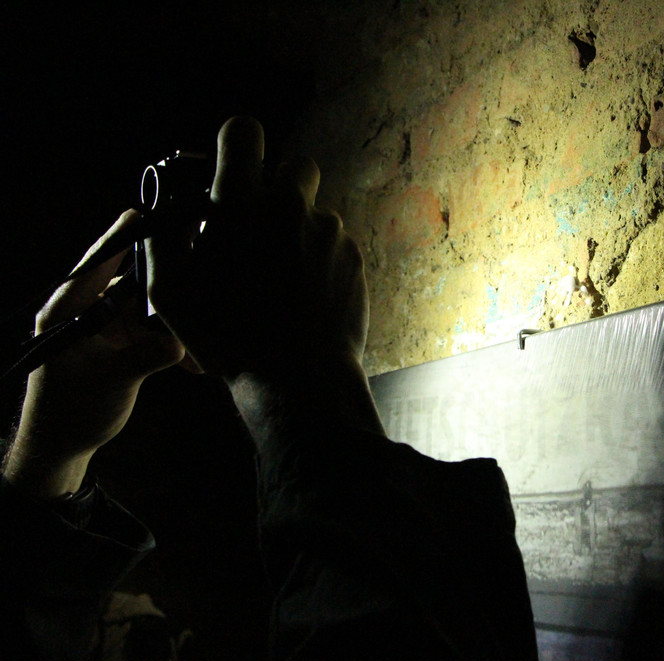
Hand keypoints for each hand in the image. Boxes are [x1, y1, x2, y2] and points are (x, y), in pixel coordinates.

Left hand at [2, 210, 185, 497]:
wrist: (58, 447)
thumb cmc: (71, 412)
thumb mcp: (113, 382)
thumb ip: (147, 356)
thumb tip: (183, 342)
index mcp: (68, 310)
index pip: (97, 261)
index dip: (122, 235)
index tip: (147, 211)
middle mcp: (84, 311)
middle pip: (129, 281)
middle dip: (166, 281)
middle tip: (199, 267)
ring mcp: (102, 327)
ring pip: (145, 310)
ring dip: (173, 324)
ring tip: (204, 335)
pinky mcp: (116, 344)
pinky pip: (149, 332)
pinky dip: (170, 343)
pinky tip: (195, 360)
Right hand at [145, 117, 368, 379]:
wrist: (298, 377)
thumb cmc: (226, 335)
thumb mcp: (167, 288)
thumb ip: (161, 233)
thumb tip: (167, 207)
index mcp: (240, 203)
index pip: (244, 131)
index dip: (236, 145)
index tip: (233, 169)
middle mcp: (289, 205)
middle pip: (294, 165)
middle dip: (278, 187)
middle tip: (261, 227)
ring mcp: (328, 230)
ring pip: (314, 211)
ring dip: (298, 230)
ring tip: (281, 277)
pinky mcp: (354, 255)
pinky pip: (334, 243)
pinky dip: (320, 259)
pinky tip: (304, 295)